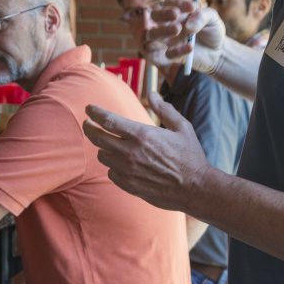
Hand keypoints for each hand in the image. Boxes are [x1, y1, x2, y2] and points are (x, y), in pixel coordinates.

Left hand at [83, 91, 209, 213]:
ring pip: (103, 156)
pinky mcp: (129, 186)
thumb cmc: (190, 156)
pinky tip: (120, 163)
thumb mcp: (182, 127)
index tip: (89, 108)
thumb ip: (165, 110)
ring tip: (109, 144)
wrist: (196, 189)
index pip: (108, 120)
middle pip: (98, 138)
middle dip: (89, 128)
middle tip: (88, 123)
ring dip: (103, 148)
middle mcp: (131, 152)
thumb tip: (153, 95)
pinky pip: (111, 173)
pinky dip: (113, 166)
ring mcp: (128, 171)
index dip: (95, 112)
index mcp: (142, 135)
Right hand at [147, 0, 225, 74]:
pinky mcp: (169, 56)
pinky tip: (190, 47)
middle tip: (176, 14)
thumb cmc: (212, 32)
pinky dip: (176, 51)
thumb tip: (187, 27)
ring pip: (151, 34)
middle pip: (154, 15)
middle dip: (163, 13)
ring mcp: (166, 41)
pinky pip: (165, 54)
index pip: (169, 3)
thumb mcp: (213, 20)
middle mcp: (168, 24)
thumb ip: (202, 17)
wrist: (217, 53)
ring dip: (162, 30)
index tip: (192, 6)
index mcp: (177, 12)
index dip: (178, 3)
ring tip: (178, 29)